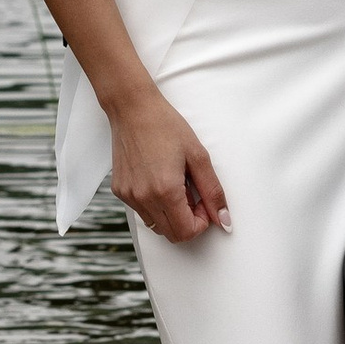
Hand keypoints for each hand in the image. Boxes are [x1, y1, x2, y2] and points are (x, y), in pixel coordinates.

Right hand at [107, 90, 228, 242]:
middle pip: (172, 235)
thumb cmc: (166, 126)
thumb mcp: (198, 156)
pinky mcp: (119, 190)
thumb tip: (224, 220)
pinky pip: (142, 211)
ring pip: (156, 225)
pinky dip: (155, 204)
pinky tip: (158, 179)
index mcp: (165, 191)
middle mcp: (144, 198)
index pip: (186, 232)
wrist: (133, 108)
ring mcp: (129, 196)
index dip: (201, 222)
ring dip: (171, 214)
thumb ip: (213, 191)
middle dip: (188, 221)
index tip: (203, 202)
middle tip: (192, 194)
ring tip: (175, 184)